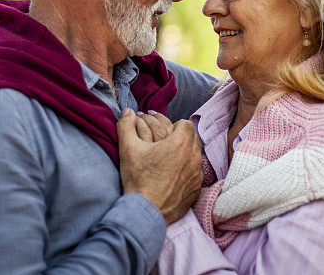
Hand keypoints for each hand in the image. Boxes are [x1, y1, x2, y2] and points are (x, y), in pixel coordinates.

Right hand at [117, 108, 202, 224]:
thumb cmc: (138, 179)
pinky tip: (174, 175)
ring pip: (196, 155)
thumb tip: (127, 112)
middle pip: (193, 138)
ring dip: (186, 153)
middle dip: (182, 137)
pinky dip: (188, 171)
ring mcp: (197, 175)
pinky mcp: (196, 189)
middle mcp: (193, 157)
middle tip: (167, 143)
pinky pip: (196, 173)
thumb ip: (126, 125)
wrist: (146, 212)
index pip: (186, 124)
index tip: (164, 132)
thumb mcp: (127, 149)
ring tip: (171, 158)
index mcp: (180, 144)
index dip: (175, 125)